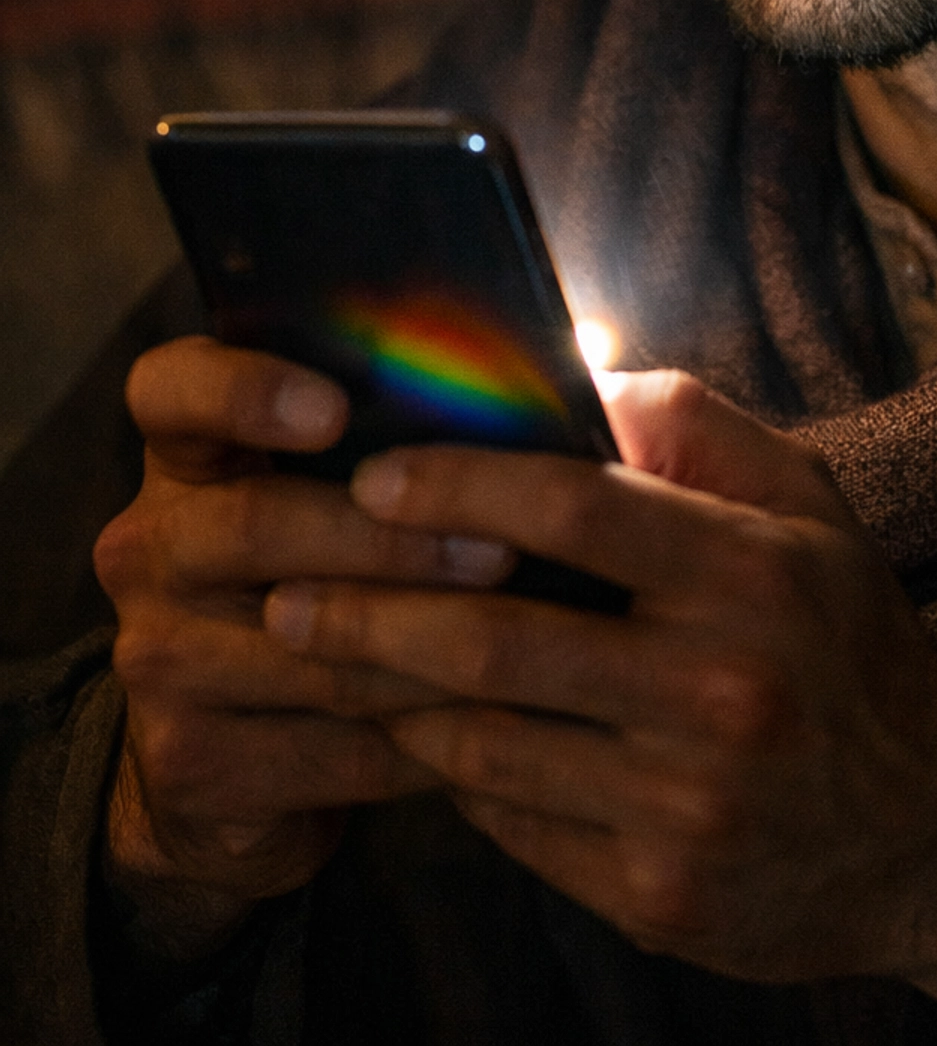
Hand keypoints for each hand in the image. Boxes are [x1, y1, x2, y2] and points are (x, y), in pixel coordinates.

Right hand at [93, 337, 509, 948]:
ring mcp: (155, 660)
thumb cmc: (339, 577)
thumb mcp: (351, 494)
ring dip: (425, 642)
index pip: (170, 390)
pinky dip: (420, 737)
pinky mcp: (186, 763)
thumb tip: (579, 383)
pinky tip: (492, 721)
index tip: (335, 409)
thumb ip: (421, 432)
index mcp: (185, 458)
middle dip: (387, 537)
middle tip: (497, 547)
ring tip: (524, 634)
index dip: (243, 390)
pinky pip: (324, 745)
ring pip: (304, 645)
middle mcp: (148, 548)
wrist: (248, 763)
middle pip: (253, 523)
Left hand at [263, 371, 936, 1008]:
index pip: (576, 508)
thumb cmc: (846, 639)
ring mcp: (686, 802)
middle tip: (283, 591)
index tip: (371, 478)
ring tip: (324, 658)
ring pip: (486, 742)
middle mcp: (720, 688)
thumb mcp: (807, 506)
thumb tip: (582, 363)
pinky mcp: (658, 892)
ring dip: (390, 696)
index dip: (459, 487)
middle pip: (499, 640)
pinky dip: (453, 776)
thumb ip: (695, 425)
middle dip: (368, 612)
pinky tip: (418, 735)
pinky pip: (514, 824)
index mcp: (752, 573)